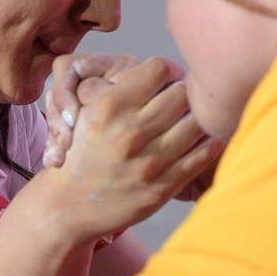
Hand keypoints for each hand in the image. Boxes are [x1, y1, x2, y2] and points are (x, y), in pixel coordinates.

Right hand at [37, 57, 221, 238]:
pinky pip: (202, 155)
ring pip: (197, 122)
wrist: (67, 206)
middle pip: (182, 92)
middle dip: (185, 91)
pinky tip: (206, 138)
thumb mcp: (86, 112)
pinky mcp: (162, 188)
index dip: (166, 70)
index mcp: (109, 107)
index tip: (168, 78)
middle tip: (183, 98)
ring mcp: (149, 162)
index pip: (158, 68)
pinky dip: (209, 142)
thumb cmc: (79, 154)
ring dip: (198, 116)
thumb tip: (163, 70)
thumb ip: (120, 89)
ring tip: (193, 118)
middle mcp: (130, 132)